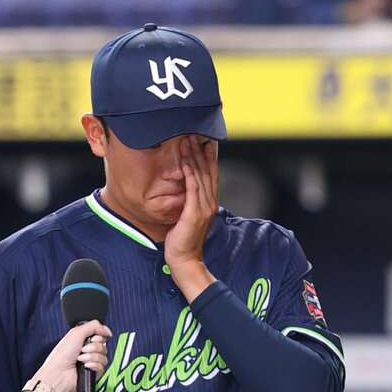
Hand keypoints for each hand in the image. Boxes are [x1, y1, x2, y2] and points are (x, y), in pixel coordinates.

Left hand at [31, 320, 110, 391]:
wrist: (59, 372)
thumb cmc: (62, 354)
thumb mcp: (77, 332)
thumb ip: (94, 326)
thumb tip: (106, 329)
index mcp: (83, 340)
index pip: (100, 335)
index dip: (98, 337)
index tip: (92, 339)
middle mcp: (87, 350)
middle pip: (103, 345)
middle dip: (94, 347)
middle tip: (83, 349)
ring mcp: (91, 361)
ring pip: (103, 356)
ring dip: (92, 357)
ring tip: (81, 359)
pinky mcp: (93, 372)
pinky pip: (102, 366)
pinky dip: (93, 365)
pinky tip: (85, 366)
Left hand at [164, 136, 218, 301]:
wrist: (184, 261)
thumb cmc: (181, 242)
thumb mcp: (185, 218)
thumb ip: (187, 204)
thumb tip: (181, 192)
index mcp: (208, 202)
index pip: (210, 172)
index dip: (207, 154)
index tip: (202, 137)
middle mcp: (209, 202)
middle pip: (207, 169)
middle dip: (200, 149)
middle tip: (194, 130)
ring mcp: (204, 207)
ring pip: (200, 174)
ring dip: (193, 155)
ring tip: (187, 139)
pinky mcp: (195, 212)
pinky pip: (193, 187)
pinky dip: (189, 172)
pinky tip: (184, 160)